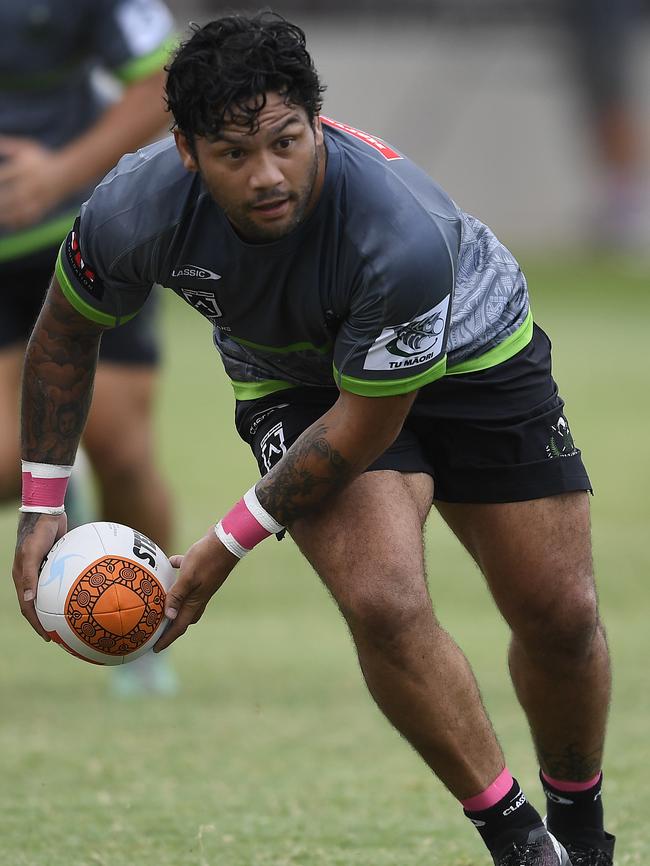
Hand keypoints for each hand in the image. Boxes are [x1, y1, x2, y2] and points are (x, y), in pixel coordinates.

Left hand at [0, 136, 70, 229]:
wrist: (68, 173)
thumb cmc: (42, 159)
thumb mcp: (26, 148)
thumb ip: (7, 145)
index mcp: (25, 168)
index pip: (3, 175)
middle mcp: (31, 184)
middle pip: (10, 195)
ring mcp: (38, 197)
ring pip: (19, 210)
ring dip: (6, 215)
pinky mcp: (43, 208)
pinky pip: (30, 218)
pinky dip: (19, 222)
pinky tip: (9, 224)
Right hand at [13, 512, 67, 640]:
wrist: (47, 510)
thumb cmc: (37, 531)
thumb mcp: (31, 553)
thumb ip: (29, 576)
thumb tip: (27, 600)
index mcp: (22, 578)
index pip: (27, 607)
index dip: (36, 624)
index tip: (48, 637)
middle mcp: (33, 576)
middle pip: (41, 603)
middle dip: (49, 620)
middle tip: (64, 632)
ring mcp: (45, 568)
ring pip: (53, 592)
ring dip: (62, 605)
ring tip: (77, 616)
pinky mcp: (57, 560)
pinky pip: (65, 578)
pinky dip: (73, 586)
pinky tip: (89, 591)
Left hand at [154, 528, 238, 652]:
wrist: (227, 540)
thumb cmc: (207, 558)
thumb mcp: (188, 577)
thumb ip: (177, 595)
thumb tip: (167, 616)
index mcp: (196, 601)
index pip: (180, 626)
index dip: (167, 638)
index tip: (156, 649)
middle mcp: (199, 595)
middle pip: (184, 616)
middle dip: (172, 625)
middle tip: (158, 630)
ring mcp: (202, 583)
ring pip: (186, 598)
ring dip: (174, 603)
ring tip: (160, 602)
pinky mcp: (201, 570)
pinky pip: (187, 574)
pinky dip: (178, 572)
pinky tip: (170, 564)